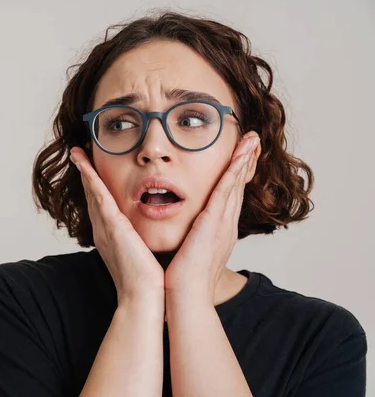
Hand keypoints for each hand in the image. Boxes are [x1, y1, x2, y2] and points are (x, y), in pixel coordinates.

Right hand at [69, 147, 164, 303]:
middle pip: (92, 196)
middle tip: (78, 155)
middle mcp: (103, 230)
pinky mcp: (111, 225)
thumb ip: (142, 243)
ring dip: (84, 171)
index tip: (93, 171)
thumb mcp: (143, 256)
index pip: (102, 206)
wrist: (143, 297)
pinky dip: (90, 178)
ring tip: (77, 153)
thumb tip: (149, 239)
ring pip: (92, 192)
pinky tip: (85, 164)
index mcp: (111, 236)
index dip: (96, 186)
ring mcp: (105, 227)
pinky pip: (98, 196)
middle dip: (86, 175)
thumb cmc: (147, 281)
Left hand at [164, 132, 260, 304]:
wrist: (185, 295)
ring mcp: (222, 224)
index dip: (236, 175)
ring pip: (235, 185)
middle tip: (253, 141)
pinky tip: (240, 157)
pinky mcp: (213, 224)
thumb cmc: (182, 278)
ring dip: (244, 161)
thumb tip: (182, 232)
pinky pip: (226, 192)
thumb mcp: (189, 251)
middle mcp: (225, 225)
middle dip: (246, 162)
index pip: (229, 196)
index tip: (241, 157)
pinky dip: (234, 173)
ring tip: (252, 141)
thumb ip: (188, 237)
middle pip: (237, 187)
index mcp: (218, 230)